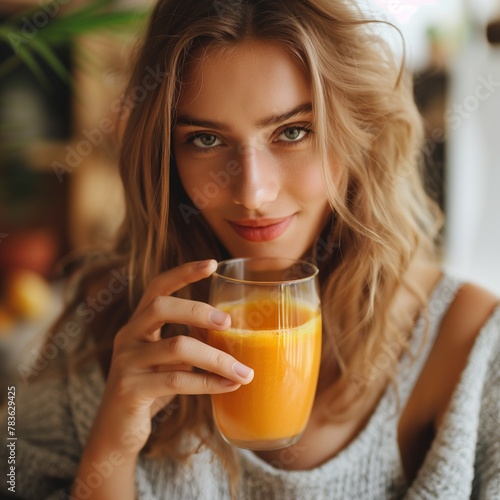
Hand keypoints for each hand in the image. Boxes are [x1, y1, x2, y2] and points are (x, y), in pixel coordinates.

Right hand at [86, 259, 253, 459]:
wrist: (117, 433)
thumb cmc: (150, 389)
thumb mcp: (168, 360)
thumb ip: (189, 341)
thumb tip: (232, 331)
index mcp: (139, 323)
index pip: (157, 286)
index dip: (183, 272)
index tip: (213, 263)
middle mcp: (128, 336)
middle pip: (161, 306)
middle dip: (199, 310)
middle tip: (229, 322)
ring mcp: (126, 362)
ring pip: (176, 346)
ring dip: (217, 358)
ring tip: (245, 372)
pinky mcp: (130, 389)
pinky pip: (176, 380)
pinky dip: (208, 383)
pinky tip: (229, 387)